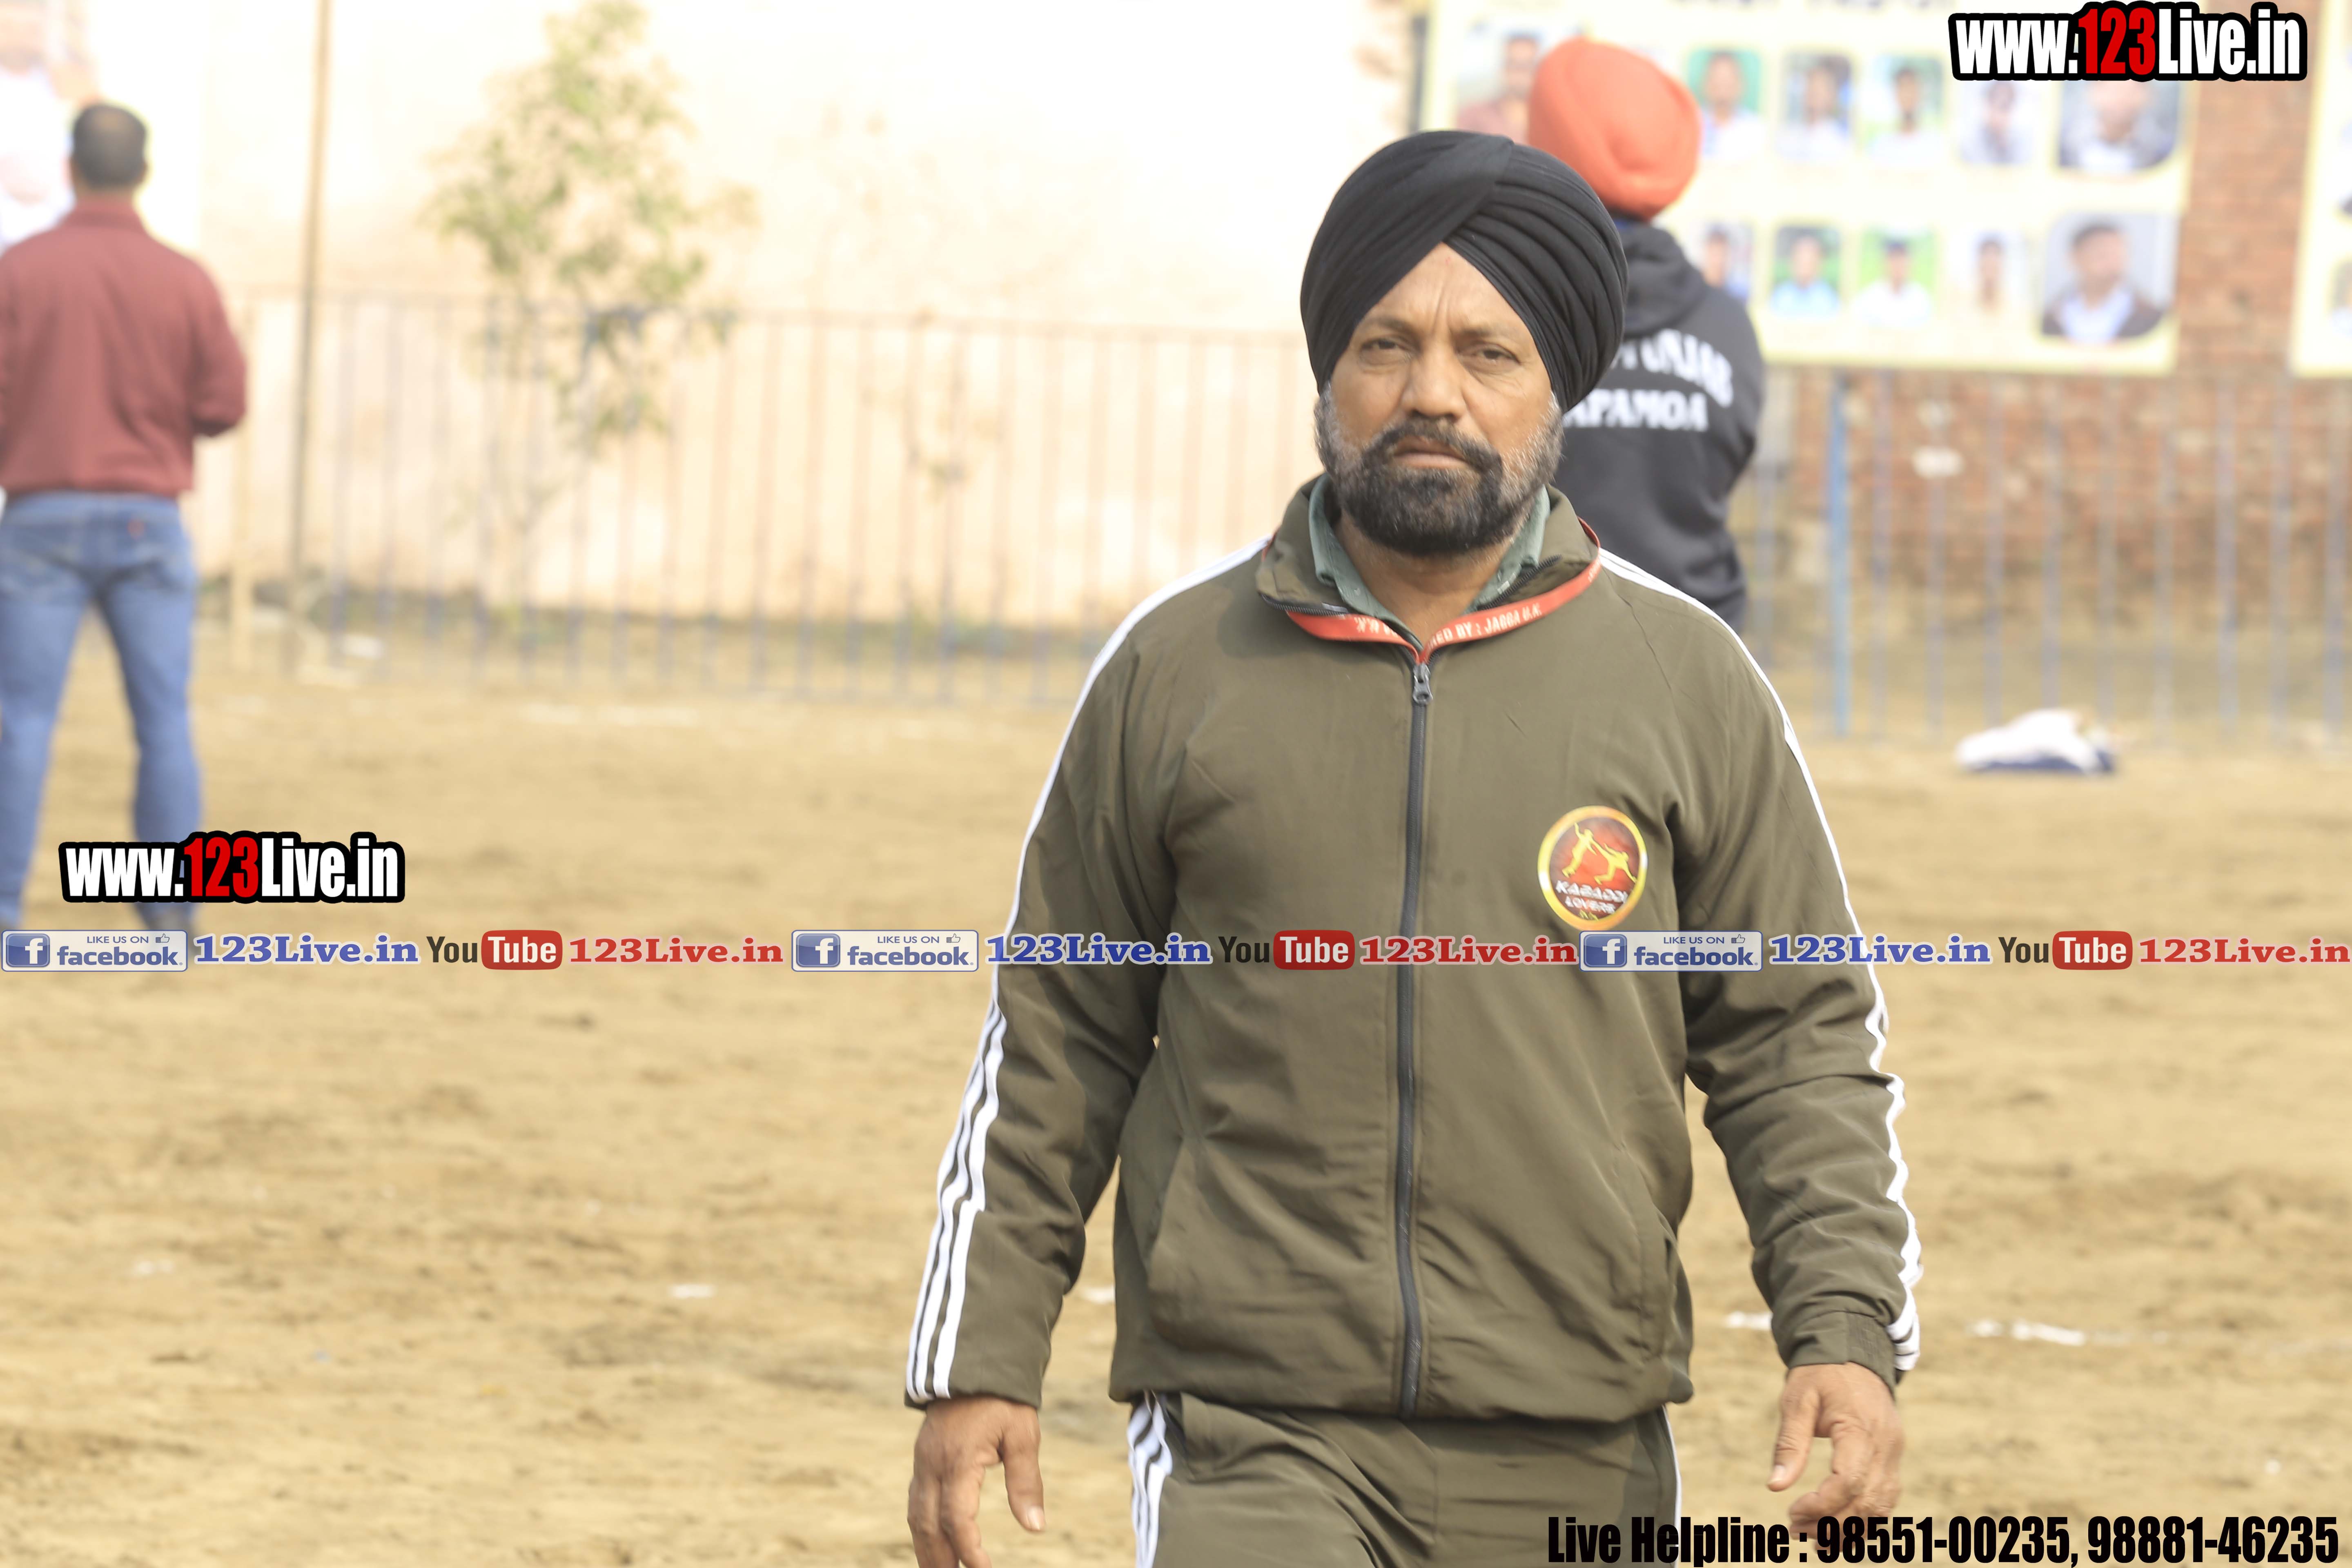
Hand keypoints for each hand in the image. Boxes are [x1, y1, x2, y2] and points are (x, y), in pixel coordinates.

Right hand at [908, 1395, 1045, 1567]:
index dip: (969, 1550)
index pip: (957, 1518)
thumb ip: (1026, 1482)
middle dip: (939, 1560)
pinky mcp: (922, 1458)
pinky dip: (921, 1528)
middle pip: (928, 1525)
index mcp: (959, 1461)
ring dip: (926, 1549)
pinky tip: (931, 1543)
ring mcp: (923, 1462)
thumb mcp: (1023, 1435)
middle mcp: (933, 1465)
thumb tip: (1036, 1527)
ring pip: (917, 1516)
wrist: (975, 1362)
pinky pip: (916, 1502)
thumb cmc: (1003, 1400)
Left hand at [1768, 1362, 1902, 1532]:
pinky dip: (1866, 1518)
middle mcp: (1885, 1445)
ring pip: (1881, 1506)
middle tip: (1795, 1532)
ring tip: (1816, 1541)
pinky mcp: (1892, 1457)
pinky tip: (1840, 1527)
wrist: (1852, 1353)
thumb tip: (1774, 1486)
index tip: (1792, 1512)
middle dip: (1831, 1524)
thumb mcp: (1796, 1401)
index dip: (1822, 1505)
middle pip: (1866, 1501)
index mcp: (1861, 1429)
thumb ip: (1789, 1444)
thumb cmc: (1820, 1375)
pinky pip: (1887, 1497)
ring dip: (1851, 1529)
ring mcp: (1893, 1452)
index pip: (1848, 1481)